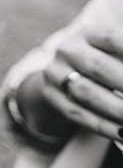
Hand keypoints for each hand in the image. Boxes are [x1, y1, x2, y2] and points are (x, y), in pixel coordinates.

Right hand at [36, 26, 122, 140]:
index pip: (113, 39)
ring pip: (86, 93)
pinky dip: (103, 126)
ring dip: (118, 110)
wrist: (61, 74)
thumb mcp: (114, 53)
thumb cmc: (103, 62)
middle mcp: (67, 49)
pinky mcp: (50, 96)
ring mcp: (54, 73)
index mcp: (88, 33)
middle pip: (99, 67)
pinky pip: (77, 113)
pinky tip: (122, 133)